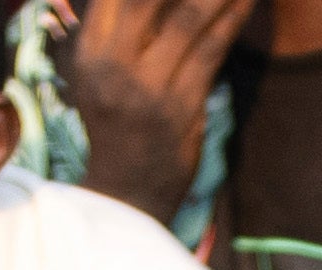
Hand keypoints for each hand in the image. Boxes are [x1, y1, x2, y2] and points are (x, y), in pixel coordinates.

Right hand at [61, 0, 258, 220]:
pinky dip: (234, 15)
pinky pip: (212, 48)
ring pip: (188, 15)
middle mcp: (111, 64)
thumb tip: (142, 3)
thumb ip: (117, 31)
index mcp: (88, 51)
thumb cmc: (117, 128)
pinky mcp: (181, 106)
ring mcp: (147, 87)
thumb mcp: (99, 76)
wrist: (127, 198)